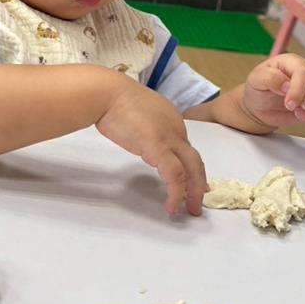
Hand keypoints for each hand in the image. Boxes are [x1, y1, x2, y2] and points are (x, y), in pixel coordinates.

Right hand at [96, 78, 207, 215]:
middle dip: (199, 183)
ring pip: (191, 169)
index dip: (190, 168)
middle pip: (195, 160)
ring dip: (192, 192)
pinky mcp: (158, 147)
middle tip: (197, 202)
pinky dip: (176, 192)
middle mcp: (176, 127)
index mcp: (171, 118)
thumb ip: (145, 127)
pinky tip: (171, 205)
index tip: (190, 183)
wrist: (105, 93)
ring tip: (188, 209)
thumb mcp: (135, 113)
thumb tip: (143, 140)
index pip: (185, 148)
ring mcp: (169, 137)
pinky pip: (174, 175)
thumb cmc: (112, 99)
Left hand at [243, 54, 304, 129]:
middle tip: (303, 107)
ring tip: (299, 114)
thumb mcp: (256, 80)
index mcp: (293, 62)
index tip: (289, 104)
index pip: (304, 71)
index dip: (299, 89)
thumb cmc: (259, 89)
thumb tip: (287, 85)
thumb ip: (269, 78)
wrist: (260, 107)